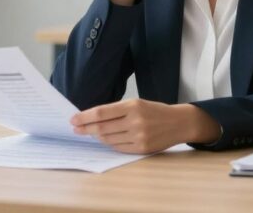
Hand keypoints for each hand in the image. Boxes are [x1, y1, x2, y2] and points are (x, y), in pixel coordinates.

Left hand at [70, 98, 216, 153]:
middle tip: (76, 128)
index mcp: (132, 106)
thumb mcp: (137, 104)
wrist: (179, 122)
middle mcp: (135, 121)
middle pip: (102, 128)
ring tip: (90, 133)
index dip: (84, 117)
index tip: (73, 119)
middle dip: (85, 129)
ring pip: (108, 139)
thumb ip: (116, 111)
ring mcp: (139, 136)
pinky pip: (118, 148)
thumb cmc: (154, 111)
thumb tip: (92, 119)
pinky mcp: (142, 148)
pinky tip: (105, 140)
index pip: (101, 113)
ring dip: (96, 137)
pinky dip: (109, 144)